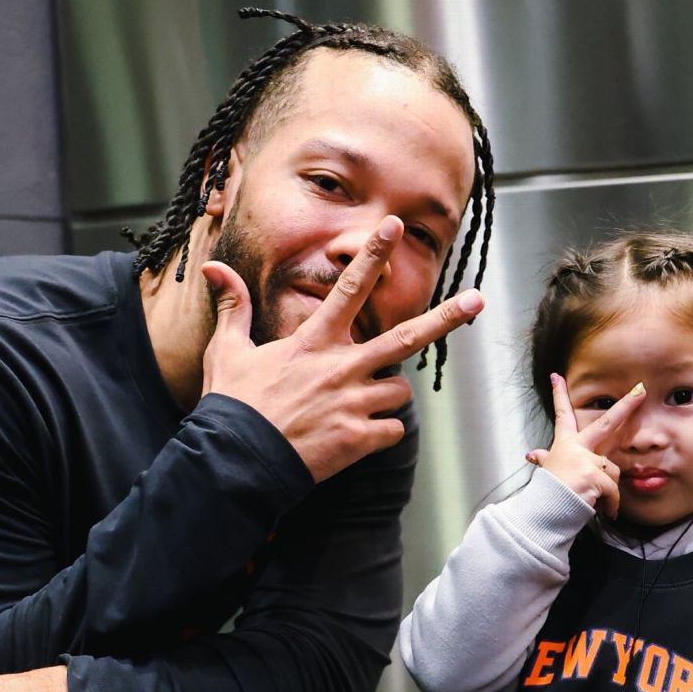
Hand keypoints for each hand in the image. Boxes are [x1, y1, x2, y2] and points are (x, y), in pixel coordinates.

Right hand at [200, 216, 484, 481]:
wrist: (235, 464)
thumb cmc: (233, 406)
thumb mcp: (227, 351)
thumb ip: (233, 307)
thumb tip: (215, 266)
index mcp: (313, 342)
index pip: (349, 288)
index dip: (373, 255)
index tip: (394, 227)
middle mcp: (341, 367)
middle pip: (406, 336)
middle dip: (446, 317)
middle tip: (477, 300)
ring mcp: (354, 403)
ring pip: (399, 390)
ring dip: (385, 395)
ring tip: (352, 407)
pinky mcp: (360, 439)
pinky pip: (393, 430)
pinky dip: (381, 433)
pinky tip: (354, 438)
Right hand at [525, 373, 644, 517]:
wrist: (545, 513)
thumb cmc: (549, 492)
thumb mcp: (547, 471)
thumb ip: (544, 459)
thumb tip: (531, 454)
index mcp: (565, 444)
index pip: (562, 416)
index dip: (559, 395)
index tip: (557, 377)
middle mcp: (576, 447)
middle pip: (605, 422)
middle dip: (626, 405)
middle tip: (641, 389)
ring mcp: (585, 459)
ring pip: (612, 470)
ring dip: (609, 490)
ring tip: (596, 502)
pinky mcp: (594, 475)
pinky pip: (613, 490)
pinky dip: (611, 504)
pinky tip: (602, 510)